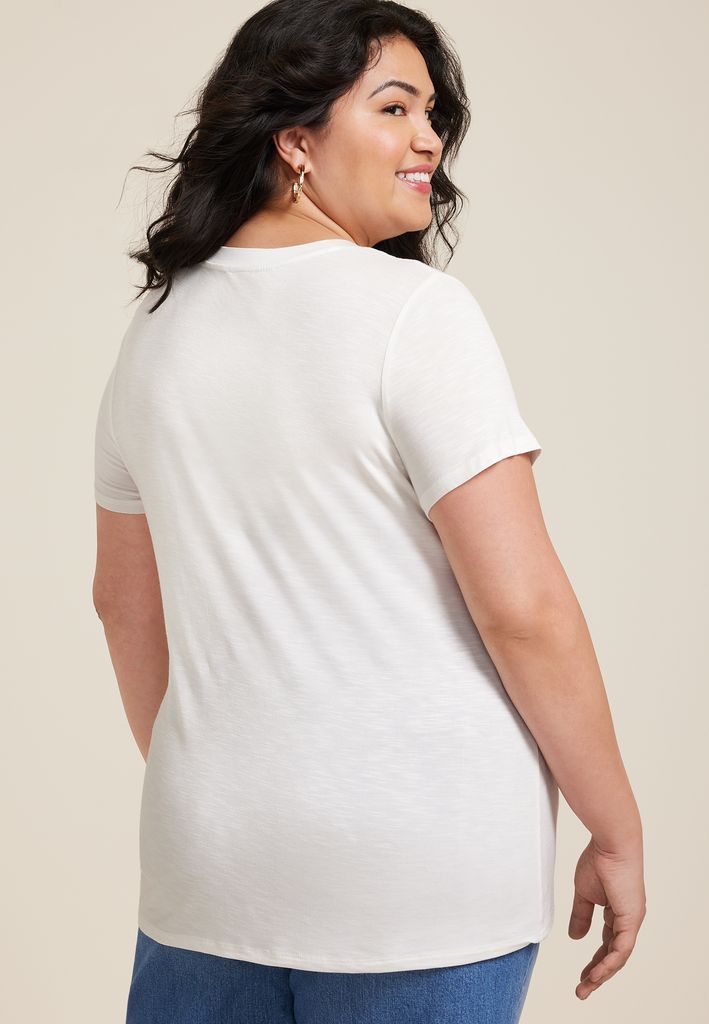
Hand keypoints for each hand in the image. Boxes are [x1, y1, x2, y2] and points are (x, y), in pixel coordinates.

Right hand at [568, 835, 646, 999]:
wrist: (610, 844)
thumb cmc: (598, 861)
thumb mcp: (583, 893)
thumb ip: (581, 915)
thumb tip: (575, 937)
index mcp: (617, 912)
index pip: (607, 943)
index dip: (595, 960)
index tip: (582, 975)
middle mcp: (628, 920)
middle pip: (613, 955)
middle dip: (597, 973)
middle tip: (582, 989)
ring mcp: (631, 920)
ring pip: (618, 956)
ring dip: (602, 974)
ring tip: (586, 987)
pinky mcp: (631, 919)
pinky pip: (621, 949)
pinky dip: (609, 963)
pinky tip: (598, 974)